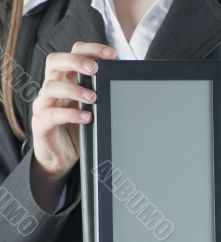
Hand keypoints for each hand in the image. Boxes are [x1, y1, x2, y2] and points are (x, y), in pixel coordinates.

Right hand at [31, 42, 116, 211]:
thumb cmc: (76, 131)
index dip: (91, 50)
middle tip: (95, 70)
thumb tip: (126, 84)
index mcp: (65, 81)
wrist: (59, 158)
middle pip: (55, 61)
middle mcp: (51, 89)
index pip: (73, 53)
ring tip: (94, 98)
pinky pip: (52, 114)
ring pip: (52, 86)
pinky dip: (71, 114)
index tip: (112, 55)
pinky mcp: (41, 124)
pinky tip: (87, 118)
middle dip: (76, 61)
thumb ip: (100, 95)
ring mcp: (43, 105)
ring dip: (75, 89)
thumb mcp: (91, 110)